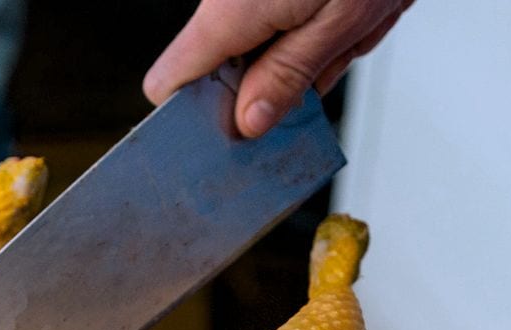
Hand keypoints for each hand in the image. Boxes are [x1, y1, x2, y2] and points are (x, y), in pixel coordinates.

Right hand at [144, 0, 413, 135]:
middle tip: (313, 84)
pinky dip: (306, 35)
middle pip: (214, 73)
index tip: (227, 136)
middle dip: (261, 91)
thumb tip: (249, 123)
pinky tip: (341, 23)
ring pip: (250, 52)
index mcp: (230, 13)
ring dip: (294, 61)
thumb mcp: (341, 22)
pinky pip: (273, 26)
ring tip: (342, 37)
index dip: (192, 118)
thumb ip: (288, 77)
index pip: (168, 82)